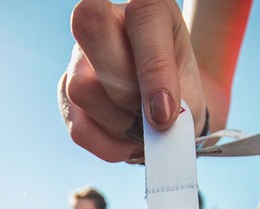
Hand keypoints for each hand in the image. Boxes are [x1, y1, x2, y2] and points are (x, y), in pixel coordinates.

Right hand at [59, 0, 206, 162]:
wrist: (171, 112)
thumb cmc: (182, 95)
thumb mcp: (193, 90)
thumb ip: (178, 102)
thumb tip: (152, 121)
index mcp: (148, 9)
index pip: (142, 15)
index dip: (153, 69)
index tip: (166, 112)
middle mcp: (107, 21)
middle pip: (93, 31)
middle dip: (126, 91)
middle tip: (151, 115)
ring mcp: (80, 56)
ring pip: (81, 86)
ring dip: (116, 121)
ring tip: (139, 127)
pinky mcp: (66, 92)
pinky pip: (77, 126)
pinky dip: (105, 144)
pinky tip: (126, 143)